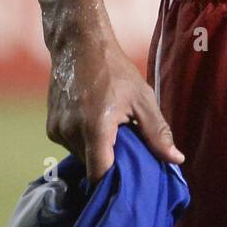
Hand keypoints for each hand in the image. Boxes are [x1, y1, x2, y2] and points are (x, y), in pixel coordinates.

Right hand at [47, 31, 184, 182]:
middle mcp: (72, 132)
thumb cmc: (115, 70)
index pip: (100, 175)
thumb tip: (176, 160)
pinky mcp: (50, 127)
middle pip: (92, 166)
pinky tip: (93, 120)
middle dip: (109, 161)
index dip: (114, 181)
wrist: (79, 44)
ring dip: (96, 149)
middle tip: (126, 145)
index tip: (129, 180)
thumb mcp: (143, 98)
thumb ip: (158, 133)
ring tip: (110, 128)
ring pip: (81, 156)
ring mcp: (57, 130)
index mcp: (96, 127)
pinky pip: (70, 145)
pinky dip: (83, 140)